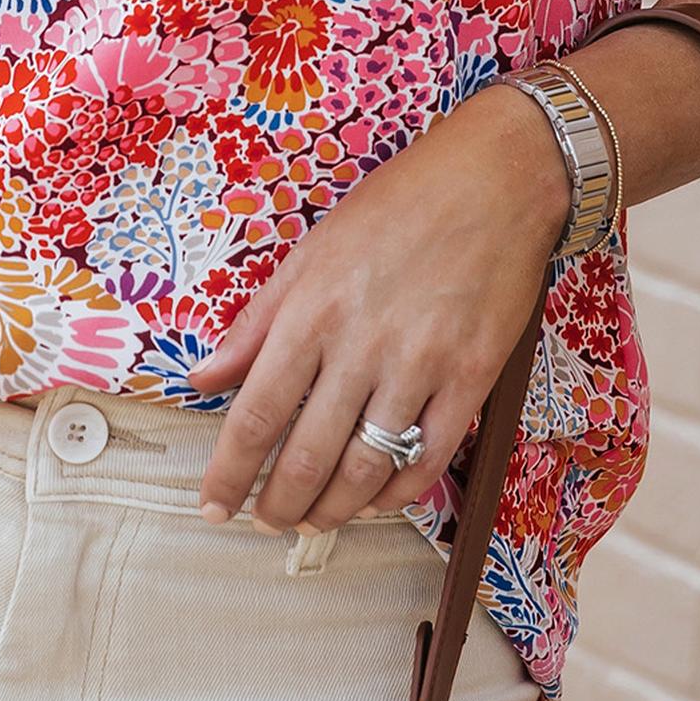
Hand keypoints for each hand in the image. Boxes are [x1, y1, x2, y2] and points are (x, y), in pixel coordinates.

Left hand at [184, 81, 571, 534]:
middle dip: (278, 503)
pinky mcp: (472, 377)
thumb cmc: (398, 207)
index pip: (256, 412)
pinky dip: (397, 492)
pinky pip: (429, 457)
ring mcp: (421, 364)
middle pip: (308, 453)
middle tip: (267, 521)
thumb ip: (257, 322)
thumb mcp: (312, 250)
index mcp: (313, 309)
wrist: (494, 180)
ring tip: (314, 521)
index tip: (214, 504)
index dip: (230, 471)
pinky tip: (376, 500)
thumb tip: (205, 379)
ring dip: (333, 509)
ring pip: (367, 467)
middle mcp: (361, 343)